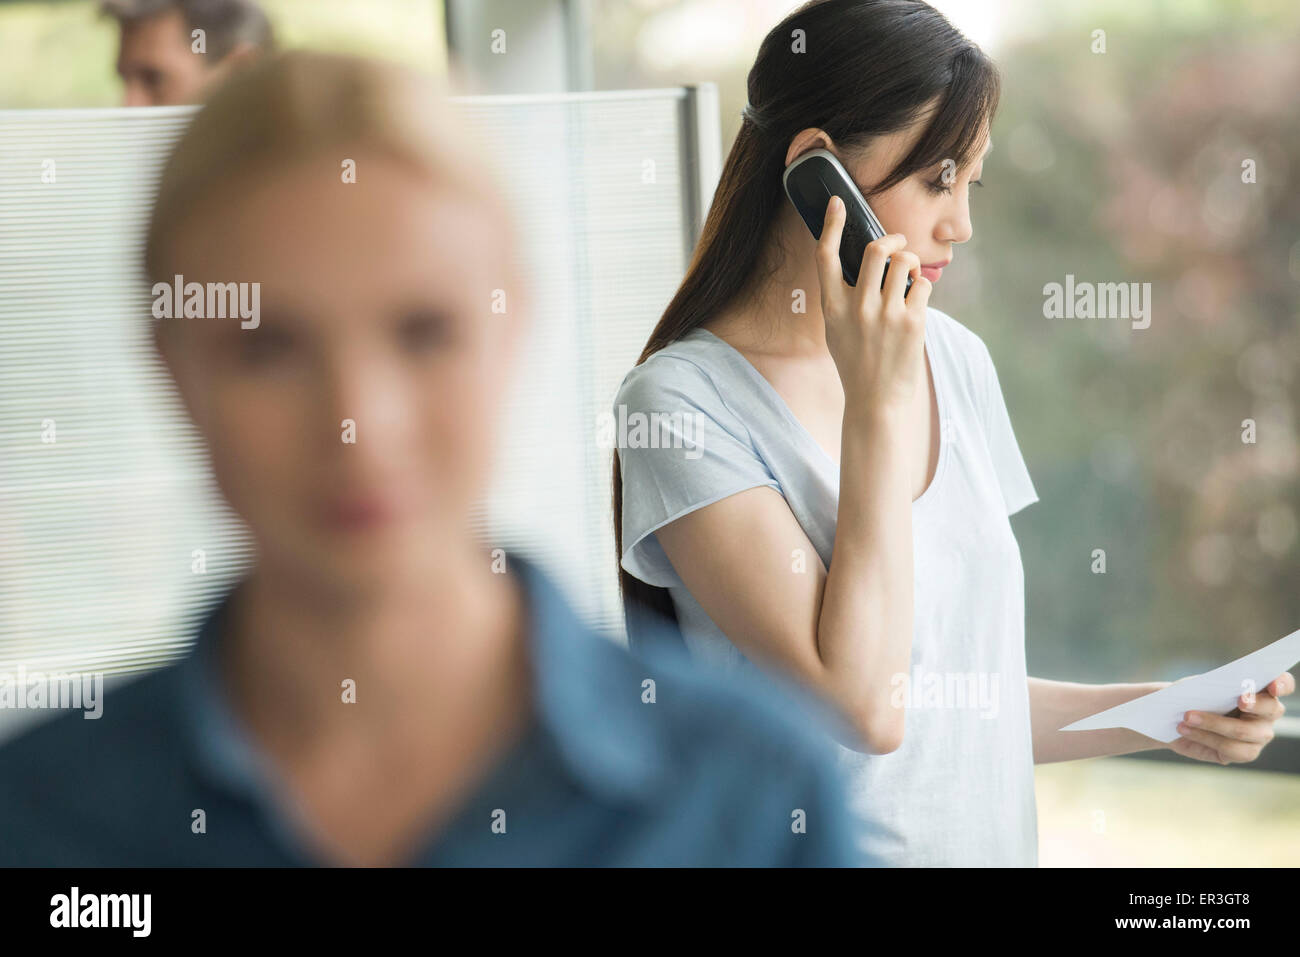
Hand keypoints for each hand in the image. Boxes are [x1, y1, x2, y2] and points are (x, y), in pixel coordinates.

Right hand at [814, 195, 931, 412]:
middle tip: (897, 246)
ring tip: (910, 278)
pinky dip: (922, 288)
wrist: (876, 402)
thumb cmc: (857, 364)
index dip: (829, 225)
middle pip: (874, 249)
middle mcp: (856, 308)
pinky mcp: (911, 323)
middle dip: (891, 240)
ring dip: (911, 263)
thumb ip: (844, 300)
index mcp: (832, 308)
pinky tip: (916, 302)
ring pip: (904, 262)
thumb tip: (866, 266)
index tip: (837, 203)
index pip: (825, 257)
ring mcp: (885, 315)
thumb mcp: (837, 331)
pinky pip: (922, 285)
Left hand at [1169, 671, 1295, 764]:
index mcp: (1262, 690)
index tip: (1273, 685)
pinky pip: (1230, 749)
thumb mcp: (1200, 685)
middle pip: (1271, 709)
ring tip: (1186, 717)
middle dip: (1254, 703)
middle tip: (1239, 700)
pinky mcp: (1245, 753)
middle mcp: (1267, 713)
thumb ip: (1213, 685)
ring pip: (1244, 731)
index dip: (1282, 684)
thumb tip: (1214, 687)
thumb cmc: (1193, 695)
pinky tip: (1185, 730)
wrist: (1174, 716)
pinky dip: (1204, 737)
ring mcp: (1259, 735)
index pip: (1283, 684)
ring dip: (1213, 723)